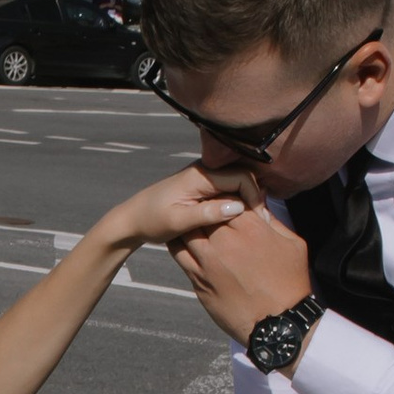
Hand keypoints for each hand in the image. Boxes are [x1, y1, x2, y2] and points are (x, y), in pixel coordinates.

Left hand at [107, 161, 256, 254]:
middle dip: (255, 197)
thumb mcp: (179, 221)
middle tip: (262, 223)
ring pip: (237, 183)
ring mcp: (204, 177)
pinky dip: (237, 202)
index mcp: (199, 175)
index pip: (241, 177)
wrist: (131, 220)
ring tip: (253, 224)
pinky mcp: (202, 185)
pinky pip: (227, 189)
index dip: (254, 197)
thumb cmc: (152, 220)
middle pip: (243, 177)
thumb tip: (238, 207)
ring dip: (247, 200)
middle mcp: (204, 170)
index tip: (259, 220)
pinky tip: (238, 221)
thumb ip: (207, 213)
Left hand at [175, 199, 319, 348]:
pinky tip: (185, 242)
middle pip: (205, 212)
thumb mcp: (293, 245)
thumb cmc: (290, 284)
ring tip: (192, 222)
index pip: (230, 198)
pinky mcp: (198, 281)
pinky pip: (180, 255)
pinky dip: (180, 244)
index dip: (228, 198)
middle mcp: (226, 243)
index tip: (228, 203)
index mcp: (251, 229)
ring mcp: (208, 263)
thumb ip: (273, 222)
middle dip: (206, 208)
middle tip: (207, 209)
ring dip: (189, 224)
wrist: (278, 324)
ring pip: (187, 231)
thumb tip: (258, 206)